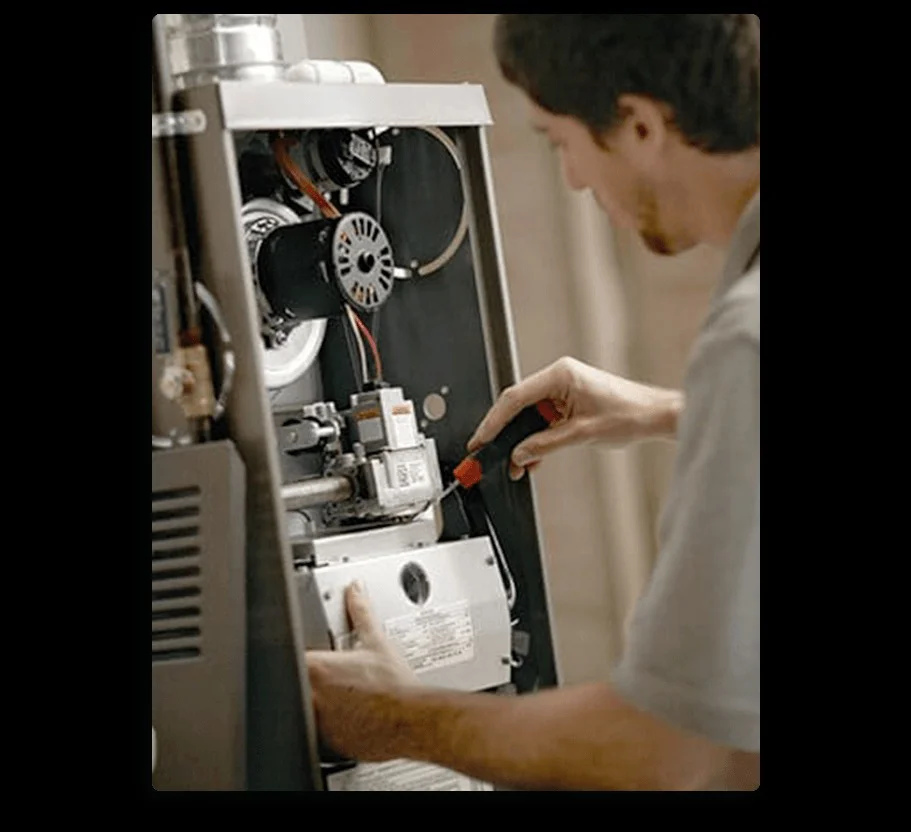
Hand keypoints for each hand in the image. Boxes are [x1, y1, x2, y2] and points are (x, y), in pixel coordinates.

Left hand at [306, 581, 420, 760]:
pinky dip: (326, 727)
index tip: (313, 661)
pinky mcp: (326, 744)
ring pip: (304, 712)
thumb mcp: (377, 642)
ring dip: (316, 705)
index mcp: (317, 668)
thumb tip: (355, 591)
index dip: (300, 659)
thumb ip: (361, 612)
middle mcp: (311, 696)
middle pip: (293, 687)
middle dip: (307, 682)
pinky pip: (317, 734)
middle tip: (333, 681)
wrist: (410, 720)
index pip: (290, 657)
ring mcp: (317, 722)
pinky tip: (347, 719)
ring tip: (342, 701)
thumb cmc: (395, 685)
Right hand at [468, 357, 682, 480]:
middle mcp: (559, 378)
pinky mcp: (568, 402)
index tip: (481, 439)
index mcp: (560, 375)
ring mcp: (563, 389)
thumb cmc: (632, 413)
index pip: (515, 398)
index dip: (494, 421)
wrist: (656, 416)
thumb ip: (545, 444)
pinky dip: (536, 439)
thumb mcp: (582, 434)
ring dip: (521, 441)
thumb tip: (519, 454)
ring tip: (514, 464)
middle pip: (518, 406)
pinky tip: (531, 459)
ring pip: (529, 416)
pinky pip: (543, 420)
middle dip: (504, 434)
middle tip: (488, 454)